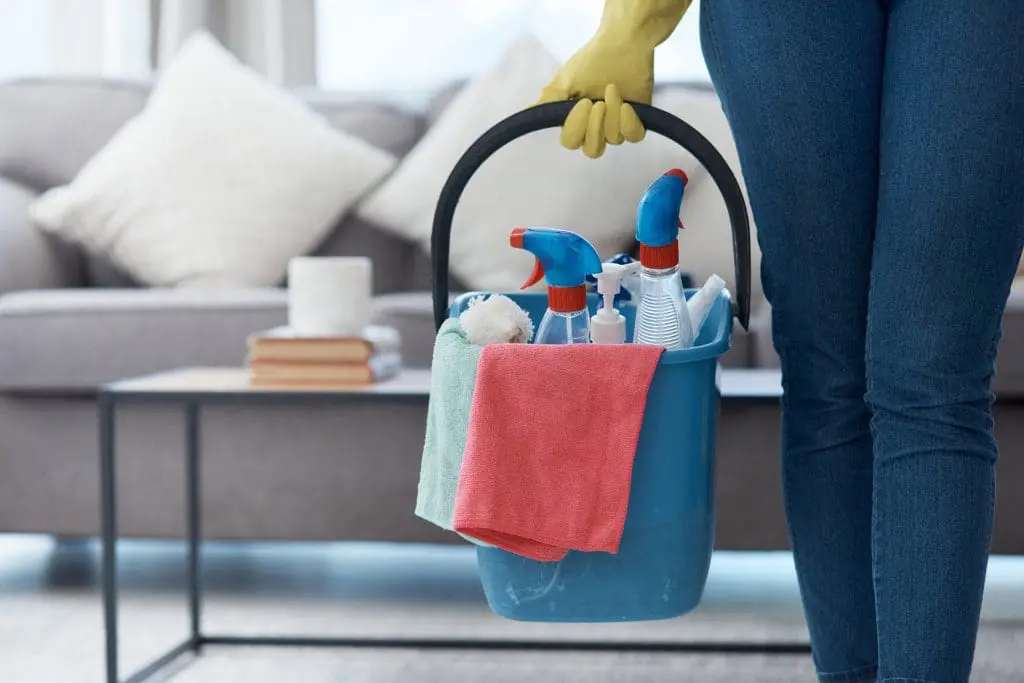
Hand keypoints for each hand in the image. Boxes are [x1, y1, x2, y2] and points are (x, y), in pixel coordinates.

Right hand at [537, 37, 652, 158]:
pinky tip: (627, 104)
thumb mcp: (565, 81)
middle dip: (594, 128)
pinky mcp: (638, 119)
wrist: (623, 42)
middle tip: (596, 103)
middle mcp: (596, 127)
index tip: (582, 102)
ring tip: (612, 90)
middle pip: (592, 150)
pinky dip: (629, 122)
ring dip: (612, 115)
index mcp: (575, 120)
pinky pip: (634, 136)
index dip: (576, 129)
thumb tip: (528, 113)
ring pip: (614, 140)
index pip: (570, 142)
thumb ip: (550, 101)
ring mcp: (617, 125)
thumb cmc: (592, 60)